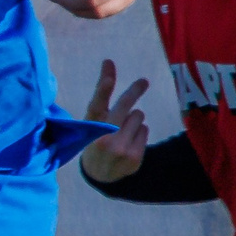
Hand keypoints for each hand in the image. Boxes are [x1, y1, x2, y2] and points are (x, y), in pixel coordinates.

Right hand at [77, 58, 153, 182]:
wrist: (99, 174)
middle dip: (134, 92)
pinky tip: (129, 142)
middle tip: (144, 81)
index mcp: (89, 127)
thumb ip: (102, 91)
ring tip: (122, 131)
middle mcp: (103, 139)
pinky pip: (145, 130)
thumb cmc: (95, 137)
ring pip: (138, 116)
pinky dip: (139, 132)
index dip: (103, 90)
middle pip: (125, 108)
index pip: (96, 105)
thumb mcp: (93, 117)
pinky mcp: (133, 158)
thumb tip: (108, 61)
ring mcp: (120, 150)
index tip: (109, 78)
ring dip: (134, 119)